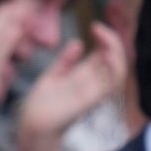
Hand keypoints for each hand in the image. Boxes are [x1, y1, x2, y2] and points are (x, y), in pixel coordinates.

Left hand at [15, 22, 127, 150]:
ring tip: (103, 35)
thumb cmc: (39, 106)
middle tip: (98, 27)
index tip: (94, 26)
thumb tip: (78, 42)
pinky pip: (112, 81)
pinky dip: (114, 65)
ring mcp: (95, 92)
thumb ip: (65, 61)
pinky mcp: (93, 99)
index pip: (105, 55)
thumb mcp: (52, 77)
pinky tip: (104, 52)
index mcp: (84, 77)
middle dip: (113, 40)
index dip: (106, 39)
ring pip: (119, 68)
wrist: (31, 124)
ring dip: (116, 49)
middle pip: (116, 59)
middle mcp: (93, 84)